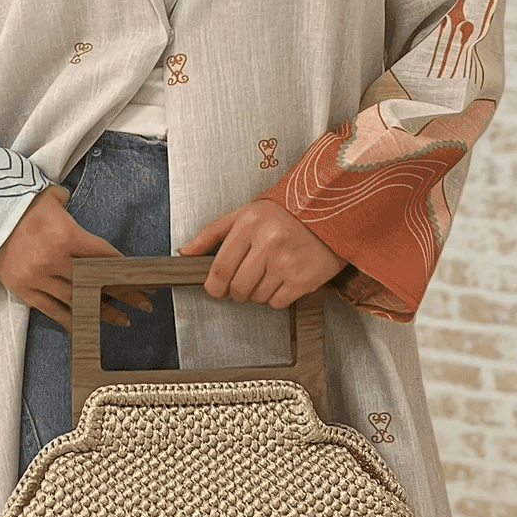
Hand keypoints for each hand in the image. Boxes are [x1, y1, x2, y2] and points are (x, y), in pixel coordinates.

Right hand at [0, 184, 153, 331]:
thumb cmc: (14, 206)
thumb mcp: (43, 197)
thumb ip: (62, 201)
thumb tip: (68, 199)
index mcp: (65, 235)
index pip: (104, 256)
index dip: (125, 269)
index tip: (143, 278)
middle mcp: (54, 260)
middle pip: (97, 282)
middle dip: (124, 294)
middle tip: (146, 304)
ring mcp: (38, 278)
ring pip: (78, 301)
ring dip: (103, 311)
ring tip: (124, 320)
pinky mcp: (24, 291)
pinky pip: (53, 310)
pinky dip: (72, 320)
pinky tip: (88, 327)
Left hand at [178, 198, 347, 307]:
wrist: (331, 212)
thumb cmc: (285, 213)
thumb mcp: (246, 212)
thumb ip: (212, 232)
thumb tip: (185, 252)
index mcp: (250, 224)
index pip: (221, 268)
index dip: (214, 286)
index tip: (216, 289)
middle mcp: (269, 243)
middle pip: (238, 288)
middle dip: (236, 291)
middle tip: (245, 280)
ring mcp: (288, 263)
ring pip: (257, 297)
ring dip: (258, 293)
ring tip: (269, 274)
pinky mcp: (305, 280)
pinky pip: (278, 303)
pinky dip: (276, 298)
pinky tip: (283, 280)